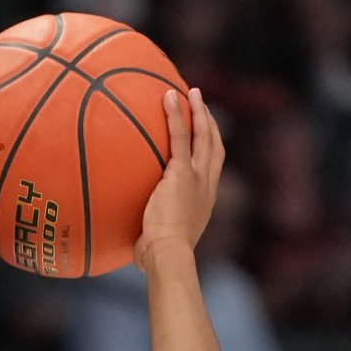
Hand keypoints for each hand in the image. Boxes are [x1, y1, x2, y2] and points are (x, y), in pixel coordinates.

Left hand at [136, 87, 224, 269]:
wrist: (168, 254)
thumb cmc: (160, 258)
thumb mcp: (158, 245)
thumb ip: (150, 240)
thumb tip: (135, 253)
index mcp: (205, 201)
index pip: (212, 169)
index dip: (210, 149)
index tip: (204, 136)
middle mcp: (206, 187)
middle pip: (214, 147)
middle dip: (210, 124)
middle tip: (202, 105)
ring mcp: (197, 178)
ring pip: (203, 137)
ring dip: (198, 112)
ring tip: (190, 92)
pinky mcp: (181, 173)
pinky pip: (180, 137)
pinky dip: (176, 115)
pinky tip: (168, 96)